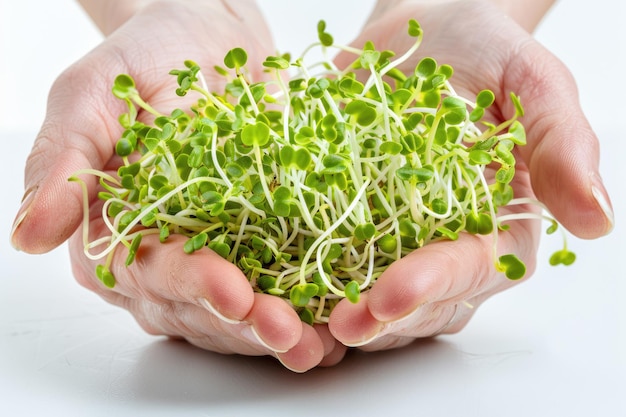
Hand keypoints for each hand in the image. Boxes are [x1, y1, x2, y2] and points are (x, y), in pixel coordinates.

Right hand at [11, 0, 345, 371]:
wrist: (215, 35)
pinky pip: (279, 281)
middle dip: (243, 322)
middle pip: (197, 304)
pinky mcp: (260, 239)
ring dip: (276, 329)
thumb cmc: (148, 54)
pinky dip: (304, 306)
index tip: (233, 291)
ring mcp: (213, 249)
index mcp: (111, 226)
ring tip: (315, 344)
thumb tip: (30, 234)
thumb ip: (64, 159)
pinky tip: (331, 326)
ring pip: (237, 308)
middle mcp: (160, 250)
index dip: (189, 286)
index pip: (144, 271)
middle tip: (288, 331)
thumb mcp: (94, 92)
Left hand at [328, 0, 613, 349]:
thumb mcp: (528, 78)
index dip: (436, 283)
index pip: (474, 266)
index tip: (393, 293)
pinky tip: (272, 290)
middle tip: (340, 324)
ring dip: (336, 313)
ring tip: (297, 324)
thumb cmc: (479, 48)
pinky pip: (325, 258)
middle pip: (421, 299)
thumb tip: (597, 219)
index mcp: (498, 221)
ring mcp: (392, 237)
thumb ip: (560, 143)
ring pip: (372, 294)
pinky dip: (300, 279)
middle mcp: (446, 242)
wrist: (413, 33)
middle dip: (380, 315)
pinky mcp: (346, 222)